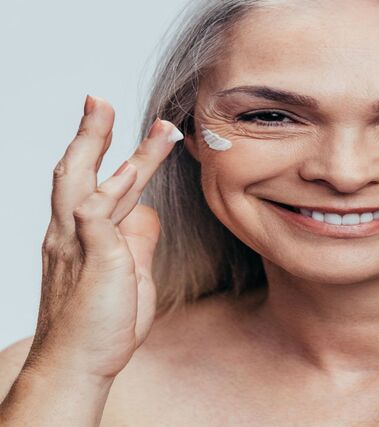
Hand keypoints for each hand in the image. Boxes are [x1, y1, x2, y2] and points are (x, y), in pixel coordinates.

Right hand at [24, 95, 182, 380]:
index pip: (88, 182)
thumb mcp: (128, 272)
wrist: (77, 364)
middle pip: (76, 171)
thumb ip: (136, 239)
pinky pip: (95, 217)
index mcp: (79, 235)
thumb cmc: (103, 322)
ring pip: (88, 183)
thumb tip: (146, 212)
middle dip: (91, 133)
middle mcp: (69, 233)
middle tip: (99, 100)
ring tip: (150, 126)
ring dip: (118, 150)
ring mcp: (76, 244)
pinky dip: (110, 191)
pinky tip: (128, 171)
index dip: (100, 151)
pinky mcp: (91, 260)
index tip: (110, 123)